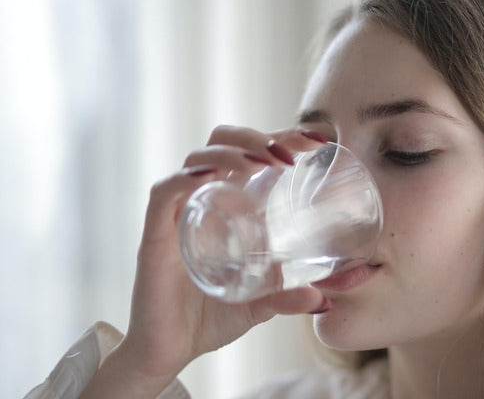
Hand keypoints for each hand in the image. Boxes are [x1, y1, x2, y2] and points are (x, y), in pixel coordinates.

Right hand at [81, 126, 328, 397]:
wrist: (168, 353)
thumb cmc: (209, 319)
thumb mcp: (259, 306)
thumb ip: (287, 298)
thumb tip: (322, 300)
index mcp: (228, 206)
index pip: (251, 154)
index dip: (281, 137)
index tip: (317, 140)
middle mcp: (202, 201)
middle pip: (222, 143)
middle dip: (256, 136)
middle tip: (290, 154)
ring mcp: (177, 216)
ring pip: (197, 159)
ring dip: (232, 151)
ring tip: (263, 162)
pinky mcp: (154, 236)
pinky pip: (164, 193)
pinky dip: (186, 178)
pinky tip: (211, 176)